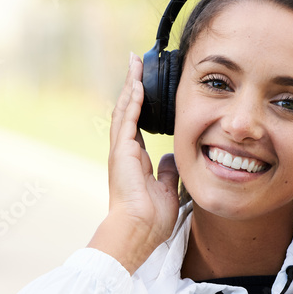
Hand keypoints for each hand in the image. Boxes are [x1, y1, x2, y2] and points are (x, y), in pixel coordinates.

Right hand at [88, 53, 179, 272]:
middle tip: (136, 63)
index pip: (137, 125)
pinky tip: (137, 84)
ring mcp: (121, 151)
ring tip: (134, 64)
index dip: (141, 104)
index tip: (145, 85)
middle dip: (132, 86)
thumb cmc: (151, 218)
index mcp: (135, 161)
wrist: (138, 230)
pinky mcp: (121, 152)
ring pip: (125, 110)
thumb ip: (167, 171)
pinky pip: (127, 120)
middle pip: (128, 111)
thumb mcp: (167, 189)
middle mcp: (125, 153)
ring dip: (130, 86)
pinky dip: (133, 101)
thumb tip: (171, 157)